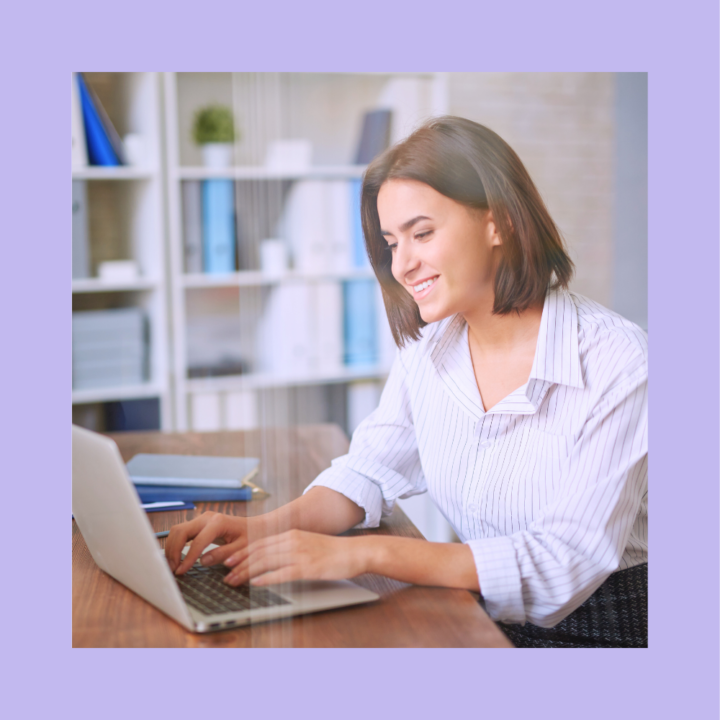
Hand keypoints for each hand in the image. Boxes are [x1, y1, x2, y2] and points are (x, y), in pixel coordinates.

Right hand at [165, 511, 262, 574]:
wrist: (257, 526)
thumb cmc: (252, 536)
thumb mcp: (242, 548)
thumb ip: (223, 554)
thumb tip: (203, 561)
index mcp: (218, 522)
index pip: (197, 542)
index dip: (187, 558)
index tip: (181, 572)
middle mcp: (207, 517)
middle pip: (180, 531)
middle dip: (173, 551)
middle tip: (172, 569)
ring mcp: (202, 519)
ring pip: (178, 530)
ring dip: (171, 547)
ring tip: (173, 566)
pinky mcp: (200, 523)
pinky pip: (182, 532)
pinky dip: (176, 544)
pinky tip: (177, 558)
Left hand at [221, 529, 369, 586]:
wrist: (356, 552)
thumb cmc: (334, 552)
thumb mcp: (308, 544)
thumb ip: (290, 549)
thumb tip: (272, 560)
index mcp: (292, 534)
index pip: (260, 543)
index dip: (241, 551)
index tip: (227, 559)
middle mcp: (293, 541)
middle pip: (258, 551)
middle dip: (237, 562)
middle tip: (221, 571)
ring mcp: (300, 554)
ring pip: (265, 561)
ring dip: (245, 572)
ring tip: (231, 580)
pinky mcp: (308, 567)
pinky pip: (282, 572)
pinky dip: (265, 578)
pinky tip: (254, 583)